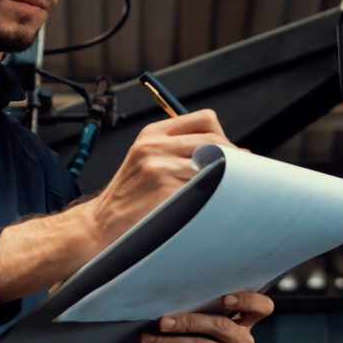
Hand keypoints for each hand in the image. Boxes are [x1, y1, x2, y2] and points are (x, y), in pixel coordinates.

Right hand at [87, 109, 232, 248]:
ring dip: (228, 176)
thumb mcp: (147, 159)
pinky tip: (215, 200)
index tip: (233, 153)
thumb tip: (229, 150)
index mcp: (153, 133)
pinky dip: (215, 192)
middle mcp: (155, 144)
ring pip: (212, 162)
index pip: (204, 119)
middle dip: (232, 156)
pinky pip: (203, 185)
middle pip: (213, 139)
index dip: (224, 135)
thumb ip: (178, 149)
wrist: (101, 223)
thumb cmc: (130, 196)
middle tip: (241, 174)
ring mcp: (158, 166)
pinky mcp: (163, 188)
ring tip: (230, 188)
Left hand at [141, 292, 274, 342]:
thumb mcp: (215, 314)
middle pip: (221, 325)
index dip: (247, 301)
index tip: (225, 298)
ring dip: (171, 341)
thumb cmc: (205, 327)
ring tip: (149, 336)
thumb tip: (177, 279)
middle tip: (163, 321)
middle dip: (189, 322)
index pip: (262, 307)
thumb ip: (208, 302)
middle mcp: (242, 339)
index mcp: (247, 320)